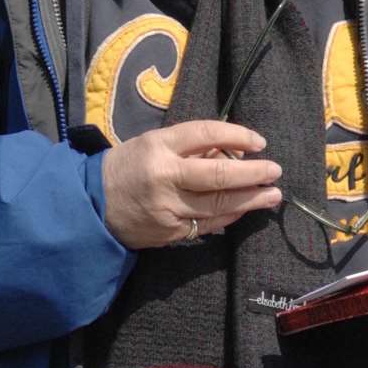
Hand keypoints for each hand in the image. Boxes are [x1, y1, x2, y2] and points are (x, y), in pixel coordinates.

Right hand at [102, 120, 282, 249]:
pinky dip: (230, 216)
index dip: (237, 135)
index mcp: (159, 146)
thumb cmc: (128, 166)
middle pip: (218, 175)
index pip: (205, 134)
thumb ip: (192, 146)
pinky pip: (208, 224)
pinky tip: (246, 209)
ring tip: (272, 195)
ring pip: (219, 204)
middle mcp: (165, 177)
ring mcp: (169, 208)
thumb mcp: (154, 143)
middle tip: (275, 171)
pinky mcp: (171, 233)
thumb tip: (234, 151)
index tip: (259, 142)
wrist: (92, 205)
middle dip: (253, 174)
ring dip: (251, 199)